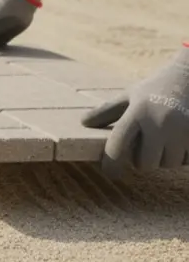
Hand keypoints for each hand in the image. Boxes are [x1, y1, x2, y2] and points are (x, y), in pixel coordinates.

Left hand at [83, 46, 188, 175]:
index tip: (110, 173)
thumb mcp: (131, 95)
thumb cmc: (157, 88)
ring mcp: (182, 130)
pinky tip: (181, 140)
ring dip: (164, 158)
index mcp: (137, 112)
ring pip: (167, 164)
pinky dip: (182, 156)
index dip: (111, 163)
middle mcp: (159, 123)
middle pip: (144, 163)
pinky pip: (186, 161)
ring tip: (165, 140)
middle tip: (146, 147)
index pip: (118, 145)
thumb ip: (108, 110)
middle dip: (143, 160)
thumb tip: (83, 122)